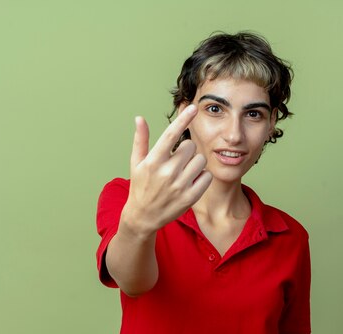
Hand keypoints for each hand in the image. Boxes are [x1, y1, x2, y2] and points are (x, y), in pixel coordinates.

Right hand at [121, 104, 212, 235]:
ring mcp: (179, 186)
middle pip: (190, 146)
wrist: (143, 217)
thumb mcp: (136, 163)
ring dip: (195, 162)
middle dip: (186, 150)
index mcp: (153, 161)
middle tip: (178, 160)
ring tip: (184, 171)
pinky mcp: (190, 197)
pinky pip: (207, 176)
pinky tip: (191, 180)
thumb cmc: (140, 186)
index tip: (193, 107)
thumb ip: (141, 140)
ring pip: (200, 160)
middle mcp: (167, 172)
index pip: (170, 135)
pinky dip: (202, 176)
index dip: (183, 119)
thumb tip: (140, 118)